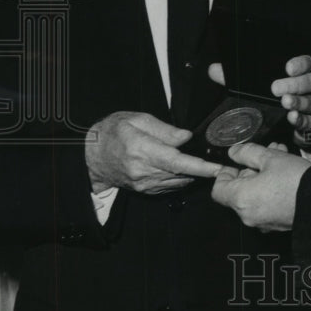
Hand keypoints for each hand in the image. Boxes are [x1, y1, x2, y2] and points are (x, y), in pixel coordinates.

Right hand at [85, 111, 219, 194]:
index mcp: (141, 149)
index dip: (199, 166)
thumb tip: (186, 137)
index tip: (216, 168)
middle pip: (180, 173)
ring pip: (177, 182)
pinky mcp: (144, 190)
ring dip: (192, 175)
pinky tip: (183, 169)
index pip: (176, 161)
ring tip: (202, 165)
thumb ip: (164, 129)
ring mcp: (143, 183)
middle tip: (218, 164)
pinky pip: (168, 187)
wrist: (92, 155)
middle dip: (202, 170)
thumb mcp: (137, 120)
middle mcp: (142, 170)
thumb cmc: (113, 132)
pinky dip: (179, 179)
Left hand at [210, 141, 310, 230]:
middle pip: (238, 191)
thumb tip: (234, 152)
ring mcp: (263, 222)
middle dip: (250, 169)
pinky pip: (266, 205)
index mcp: (241, 199)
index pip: (218, 189)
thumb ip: (247, 153)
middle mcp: (248, 215)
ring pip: (254, 196)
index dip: (225, 173)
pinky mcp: (276, 225)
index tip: (237, 162)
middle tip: (265, 153)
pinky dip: (270, 190)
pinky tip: (285, 174)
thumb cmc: (296, 181)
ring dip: (262, 176)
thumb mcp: (270, 157)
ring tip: (279, 158)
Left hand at [271, 55, 310, 135]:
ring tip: (286, 101)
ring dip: (298, 102)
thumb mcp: (274, 83)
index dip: (301, 65)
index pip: (309, 64)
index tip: (289, 69)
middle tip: (277, 88)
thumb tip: (266, 81)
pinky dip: (301, 119)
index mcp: (308, 73)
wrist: (286, 124)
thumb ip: (273, 76)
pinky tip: (293, 116)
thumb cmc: (280, 95)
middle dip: (295, 85)